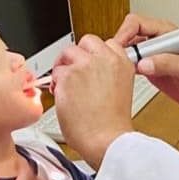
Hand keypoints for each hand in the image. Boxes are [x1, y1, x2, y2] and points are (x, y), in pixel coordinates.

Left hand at [52, 34, 135, 167]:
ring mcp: (86, 65)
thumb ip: (108, 74)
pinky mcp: (68, 75)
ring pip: (68, 53)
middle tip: (74, 71)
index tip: (91, 65)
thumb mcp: (120, 89)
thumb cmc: (112, 123)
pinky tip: (64, 97)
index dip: (96, 54)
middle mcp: (105, 59)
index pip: (107, 43)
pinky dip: (56, 85)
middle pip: (87, 41)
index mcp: (122, 63)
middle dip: (78, 55)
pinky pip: (55, 73)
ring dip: (64, 68)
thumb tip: (91, 72)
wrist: (106, 138)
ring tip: (66, 86)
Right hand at [113, 13, 178, 116]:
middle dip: (119, 46)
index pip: (138, 23)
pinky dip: (123, 69)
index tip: (119, 48)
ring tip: (115, 70)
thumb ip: (167, 64)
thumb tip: (144, 63)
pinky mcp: (148, 66)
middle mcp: (157, 40)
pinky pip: (129, 64)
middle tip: (115, 61)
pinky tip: (122, 77)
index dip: (125, 33)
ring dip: (119, 58)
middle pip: (127, 35)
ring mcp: (151, 53)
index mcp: (166, 32)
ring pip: (126, 50)